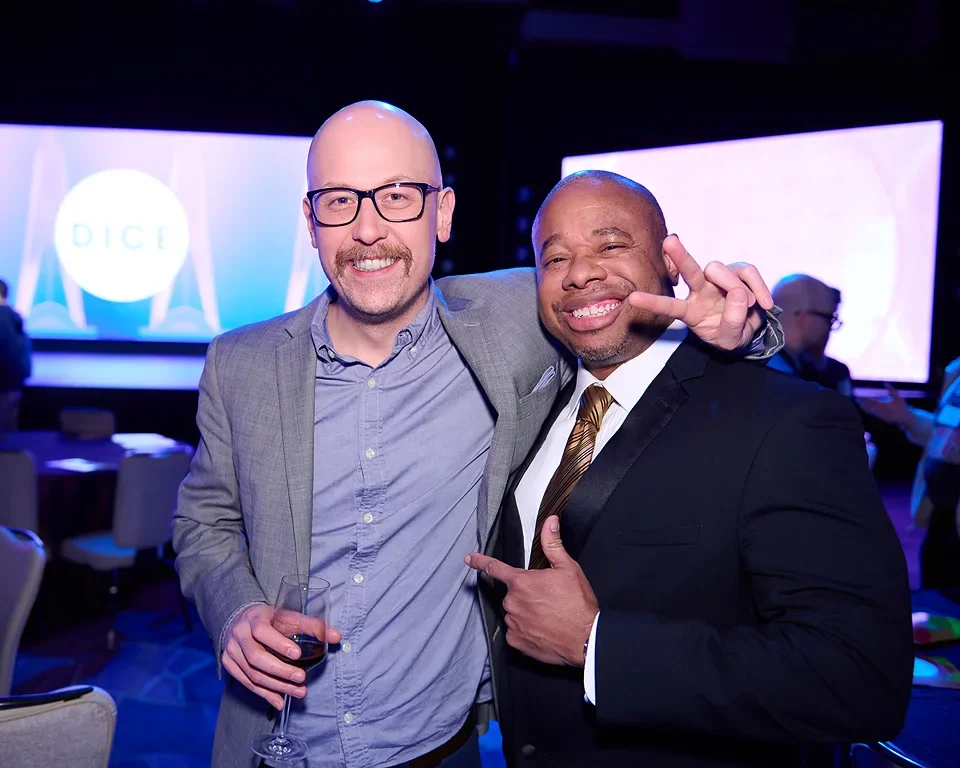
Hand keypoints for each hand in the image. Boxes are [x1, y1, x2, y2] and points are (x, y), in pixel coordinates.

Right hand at [221, 603, 341, 709]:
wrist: (241, 621)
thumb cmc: (269, 619)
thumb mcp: (289, 616)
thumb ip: (312, 626)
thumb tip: (337, 637)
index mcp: (254, 619)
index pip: (263, 632)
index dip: (279, 644)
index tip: (298, 654)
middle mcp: (239, 635)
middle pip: (256, 658)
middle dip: (280, 671)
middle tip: (301, 678)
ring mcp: (231, 652)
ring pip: (252, 674)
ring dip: (276, 686)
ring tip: (298, 691)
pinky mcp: (229, 665)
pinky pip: (247, 684)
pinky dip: (265, 694)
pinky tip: (280, 701)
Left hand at [465, 516, 597, 666]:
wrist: (586, 638)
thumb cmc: (577, 604)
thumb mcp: (568, 569)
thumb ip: (553, 544)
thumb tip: (550, 522)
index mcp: (521, 582)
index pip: (495, 568)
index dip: (480, 561)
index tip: (469, 558)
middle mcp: (512, 602)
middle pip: (513, 593)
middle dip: (526, 594)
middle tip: (548, 599)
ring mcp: (513, 623)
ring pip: (515, 612)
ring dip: (526, 612)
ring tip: (548, 616)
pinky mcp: (516, 642)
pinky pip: (516, 632)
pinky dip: (526, 631)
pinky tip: (543, 630)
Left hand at [628, 235, 772, 350]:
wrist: (749, 329)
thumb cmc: (731, 334)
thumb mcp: (730, 339)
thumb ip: (732, 323)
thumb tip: (740, 296)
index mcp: (690, 311)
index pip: (668, 306)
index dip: (652, 302)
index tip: (632, 299)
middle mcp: (700, 291)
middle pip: (690, 271)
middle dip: (679, 256)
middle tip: (669, 241)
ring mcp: (718, 279)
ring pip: (720, 270)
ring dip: (736, 288)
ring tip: (751, 306)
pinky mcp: (738, 272)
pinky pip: (748, 272)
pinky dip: (759, 287)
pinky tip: (765, 303)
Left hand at [858, 384, 911, 427]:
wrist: (905, 419)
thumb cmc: (902, 408)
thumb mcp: (898, 398)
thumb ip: (892, 391)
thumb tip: (886, 383)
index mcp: (883, 405)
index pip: (871, 401)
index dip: (865, 398)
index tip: (860, 394)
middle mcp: (879, 411)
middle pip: (868, 406)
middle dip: (862, 401)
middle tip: (856, 397)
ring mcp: (879, 415)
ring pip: (868, 410)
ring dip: (863, 405)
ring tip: (858, 401)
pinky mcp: (880, 418)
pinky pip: (871, 413)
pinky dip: (867, 410)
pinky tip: (864, 407)